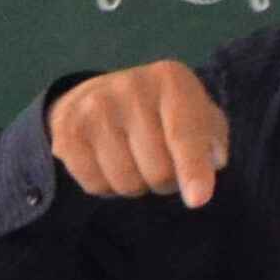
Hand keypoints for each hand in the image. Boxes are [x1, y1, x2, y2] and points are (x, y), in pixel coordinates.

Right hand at [47, 61, 230, 207]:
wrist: (100, 94)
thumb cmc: (163, 112)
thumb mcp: (197, 113)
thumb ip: (212, 141)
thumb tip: (207, 169)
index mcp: (170, 80)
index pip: (183, 134)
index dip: (193, 169)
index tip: (198, 200)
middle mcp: (131, 87)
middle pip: (158, 171)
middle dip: (166, 181)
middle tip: (160, 161)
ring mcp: (95, 108)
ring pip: (126, 183)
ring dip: (136, 185)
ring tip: (134, 159)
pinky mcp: (68, 131)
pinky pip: (95, 186)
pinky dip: (107, 187)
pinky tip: (108, 161)